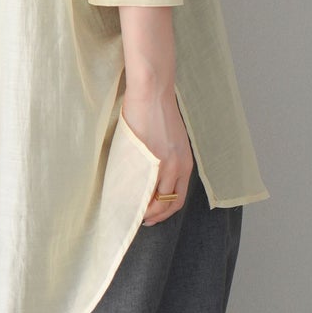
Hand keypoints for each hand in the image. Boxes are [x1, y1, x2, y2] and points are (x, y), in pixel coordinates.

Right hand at [122, 83, 193, 224]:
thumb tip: (148, 176)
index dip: (165, 212)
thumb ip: (164, 160)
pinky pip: (145, 187)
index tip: (151, 217)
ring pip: (157, 200)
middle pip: (169, 204)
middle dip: (155, 217)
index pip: (178, 198)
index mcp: (185, 163)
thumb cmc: (155, 112)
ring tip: (130, 212)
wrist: (152, 92)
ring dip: (144, 210)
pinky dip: (136, 197)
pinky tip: (126, 199)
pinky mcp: (152, 158)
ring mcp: (166, 164)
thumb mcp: (169, 140)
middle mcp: (179, 167)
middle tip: (140, 220)